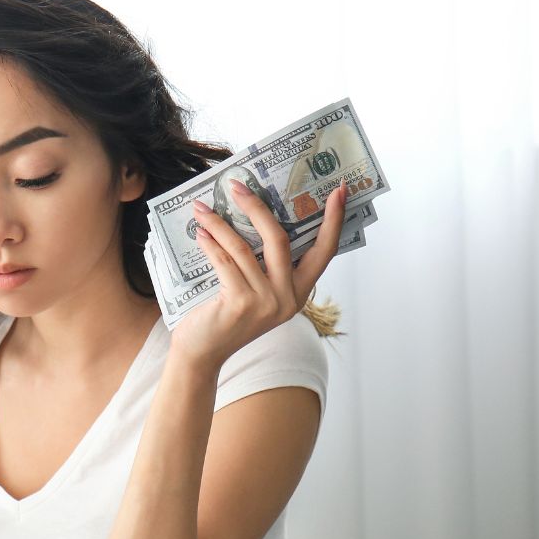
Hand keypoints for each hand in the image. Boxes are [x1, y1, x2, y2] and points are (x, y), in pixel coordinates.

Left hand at [170, 177, 346, 365]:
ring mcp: (265, 302)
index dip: (333, 220)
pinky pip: (225, 262)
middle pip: (279, 239)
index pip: (324, 251)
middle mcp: (287, 298)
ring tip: (202, 208)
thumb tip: (253, 218)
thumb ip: (263, 266)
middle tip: (236, 185)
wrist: (202, 353)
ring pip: (245, 248)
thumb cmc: (226, 318)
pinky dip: (210, 243)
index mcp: (298, 292)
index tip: (339, 190)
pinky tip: (199, 232)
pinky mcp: (241, 304)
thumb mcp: (255, 292)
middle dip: (257, 207)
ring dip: (219, 223)